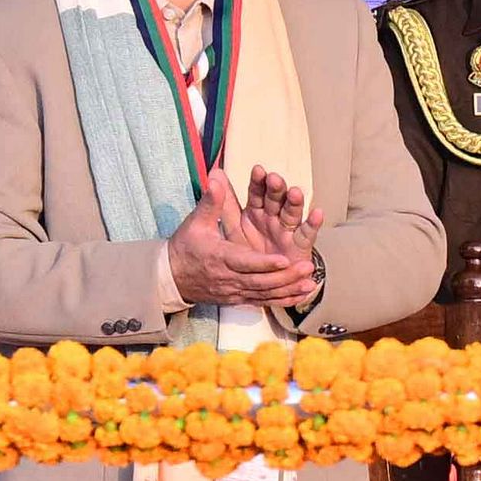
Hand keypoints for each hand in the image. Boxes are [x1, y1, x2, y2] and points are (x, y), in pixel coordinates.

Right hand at [165, 192, 310, 312]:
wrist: (170, 277)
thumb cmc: (185, 247)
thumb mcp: (196, 223)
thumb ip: (211, 203)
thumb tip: (215, 178)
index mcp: (219, 257)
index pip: (244, 262)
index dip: (264, 263)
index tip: (284, 259)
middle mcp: (228, 277)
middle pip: (259, 281)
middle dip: (285, 277)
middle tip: (307, 267)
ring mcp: (233, 291)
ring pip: (263, 293)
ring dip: (288, 289)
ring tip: (310, 284)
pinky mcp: (237, 299)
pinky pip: (261, 302)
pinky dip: (281, 300)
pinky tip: (299, 297)